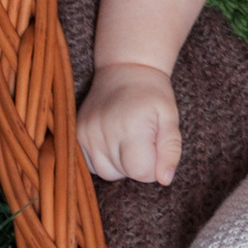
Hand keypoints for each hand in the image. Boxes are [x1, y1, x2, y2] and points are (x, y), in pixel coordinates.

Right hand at [76, 63, 181, 184]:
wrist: (124, 68)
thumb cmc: (152, 93)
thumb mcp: (170, 117)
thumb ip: (170, 149)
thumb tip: (165, 179)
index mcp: (130, 127)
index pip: (141, 172)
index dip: (154, 164)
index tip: (156, 144)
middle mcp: (103, 131)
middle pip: (124, 173)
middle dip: (138, 162)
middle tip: (143, 136)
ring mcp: (86, 133)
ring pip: (106, 173)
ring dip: (120, 164)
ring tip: (128, 138)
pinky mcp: (76, 133)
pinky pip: (91, 165)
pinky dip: (104, 159)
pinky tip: (113, 140)